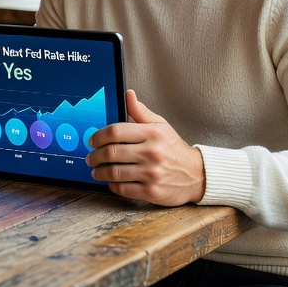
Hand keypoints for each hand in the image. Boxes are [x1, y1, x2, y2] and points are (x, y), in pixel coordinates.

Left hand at [87, 90, 205, 205]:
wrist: (197, 175)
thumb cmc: (174, 148)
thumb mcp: (161, 125)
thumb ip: (141, 112)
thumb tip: (128, 94)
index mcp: (152, 133)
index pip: (115, 131)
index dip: (98, 136)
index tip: (92, 141)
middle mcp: (151, 153)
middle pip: (111, 152)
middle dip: (94, 156)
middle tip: (90, 158)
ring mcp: (151, 174)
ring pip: (114, 172)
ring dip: (100, 173)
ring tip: (96, 171)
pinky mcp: (151, 192)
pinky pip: (123, 189)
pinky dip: (112, 186)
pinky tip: (111, 182)